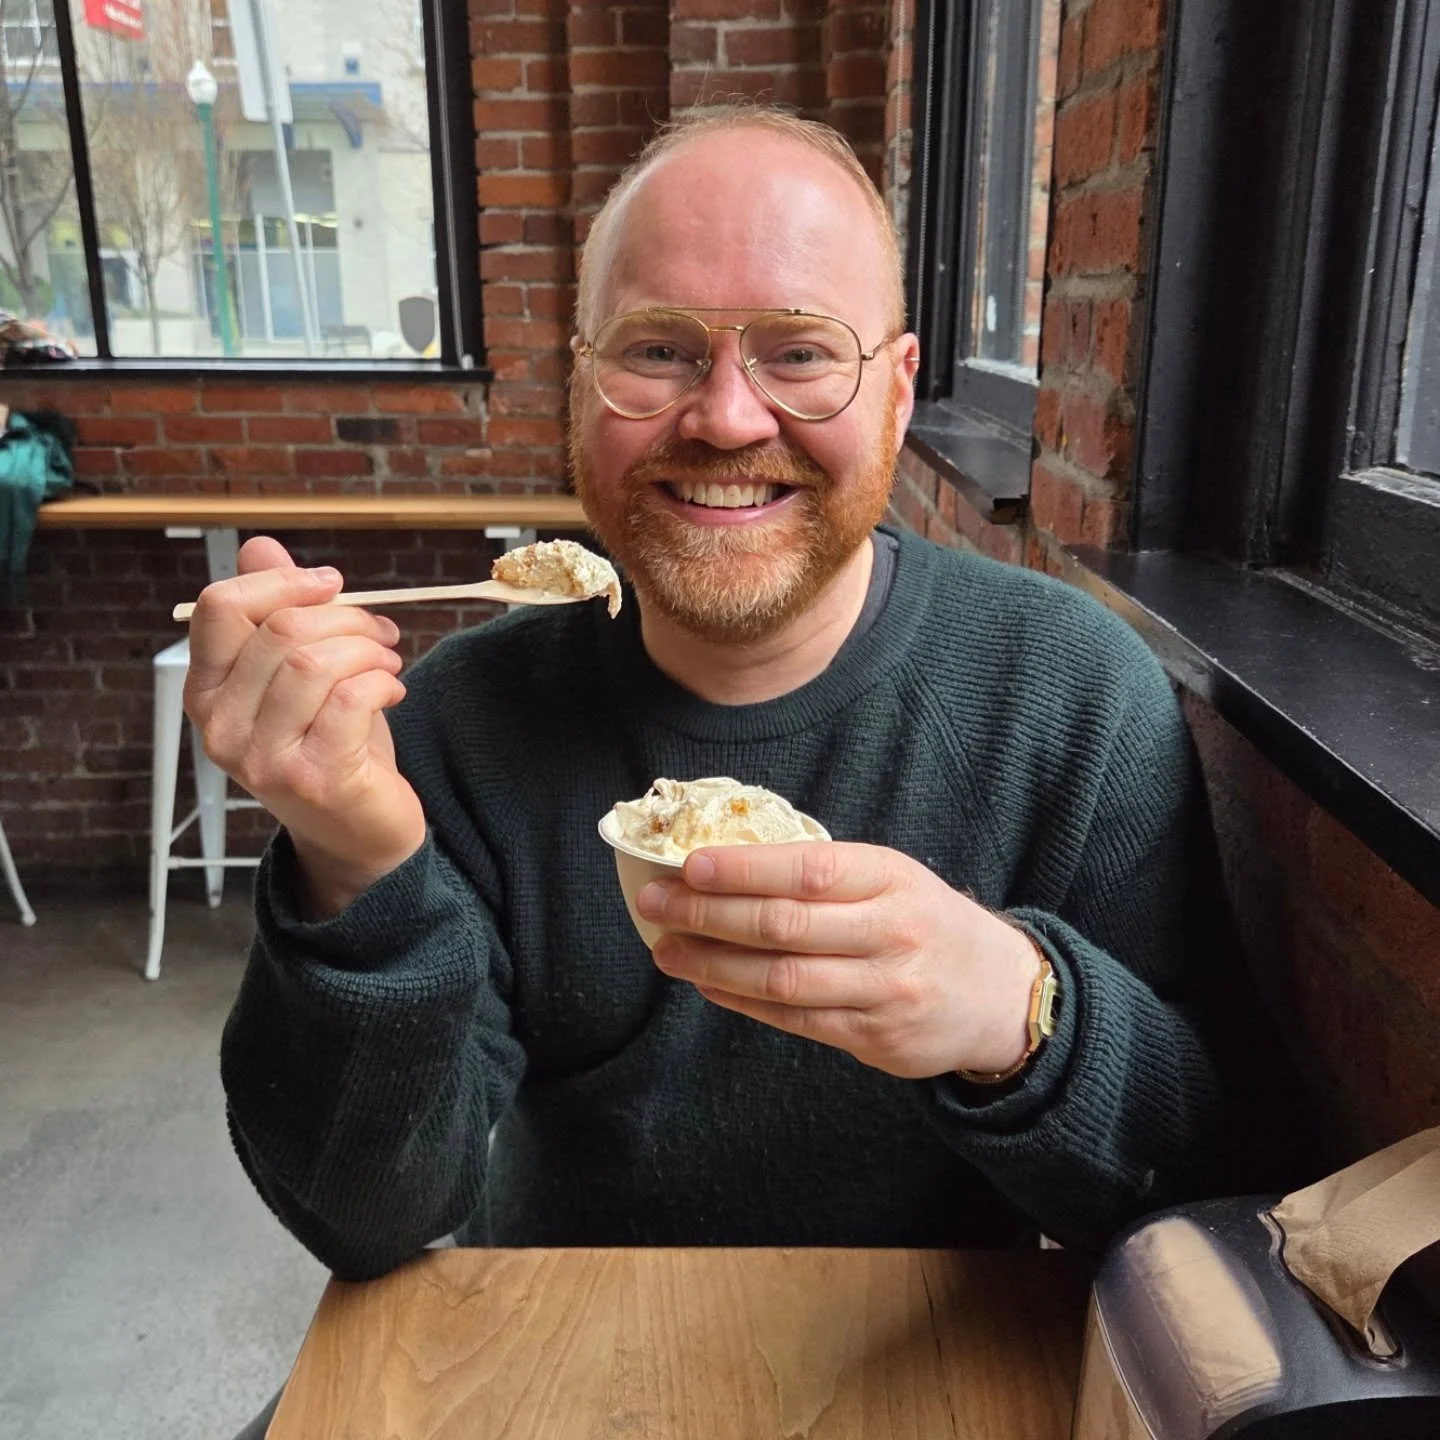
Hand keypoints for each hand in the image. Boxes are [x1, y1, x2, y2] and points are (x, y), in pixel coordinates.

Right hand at [183, 536, 426, 916]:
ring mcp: (262, 758)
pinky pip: (350, 698)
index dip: (282, 582)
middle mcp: (221, 727)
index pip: (219, 607)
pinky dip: (383, 680)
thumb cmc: (331, 744)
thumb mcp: (300, 674)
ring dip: (368, 647)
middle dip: (346, 617)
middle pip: (280, 630)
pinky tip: (392, 689)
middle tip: (380, 631)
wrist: (359, 832)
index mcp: (207, 691)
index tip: (330, 585)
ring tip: (389, 660)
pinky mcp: (313, 778)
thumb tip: (260, 546)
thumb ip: (277, 612)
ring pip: (315, 661)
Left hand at [634, 842, 1042, 1079]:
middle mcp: (890, 933)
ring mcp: (884, 991)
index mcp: (891, 878)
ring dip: (713, 963)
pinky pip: (794, 1019)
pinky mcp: (874, 1038)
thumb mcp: (893, 877)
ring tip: (666, 949)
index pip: (806, 869)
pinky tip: (707, 982)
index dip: (743, 869)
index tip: (688, 866)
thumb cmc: (927, 922)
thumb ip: (824, 874)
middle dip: (709, 914)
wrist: (1001, 993)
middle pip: (784, 926)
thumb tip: (727, 866)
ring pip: (782, 979)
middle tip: (655, 904)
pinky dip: (742, 1000)